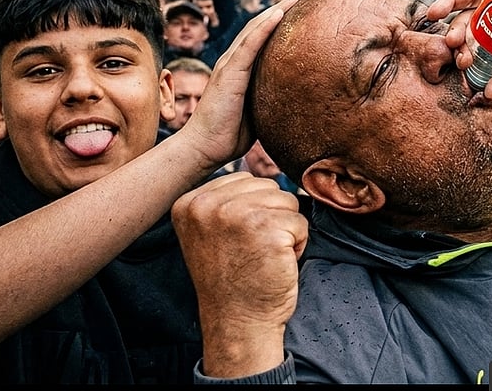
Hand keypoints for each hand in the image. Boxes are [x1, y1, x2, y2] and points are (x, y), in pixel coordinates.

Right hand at [172, 172, 306, 377]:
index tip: (236, 243)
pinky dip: (298, 244)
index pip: (244, 180)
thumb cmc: (231, 279)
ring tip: (262, 256)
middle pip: (267, 186)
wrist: (237, 323)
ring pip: (287, 201)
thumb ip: (225, 200)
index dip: (252, 213)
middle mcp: (207, 204)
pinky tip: (275, 264)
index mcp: (189, 202)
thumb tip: (258, 168)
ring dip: (285, 230)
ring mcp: (236, 214)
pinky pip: (301, 221)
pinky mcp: (266, 228)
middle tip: (252, 252)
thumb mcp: (211, 231)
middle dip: (271, 218)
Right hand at [176, 0, 305, 165]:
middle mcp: (233, 61)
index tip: (302, 10)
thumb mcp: (259, 111)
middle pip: (260, 26)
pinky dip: (265, 27)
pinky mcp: (229, 73)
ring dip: (278, 10)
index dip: (280, 21)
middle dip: (283, 8)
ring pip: (255, 29)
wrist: (204, 148)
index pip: (263, 37)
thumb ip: (271, 98)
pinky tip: (280, 14)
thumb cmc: (230, 134)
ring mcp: (229, 65)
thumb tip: (298, 100)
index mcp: (240, 69)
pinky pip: (249, 45)